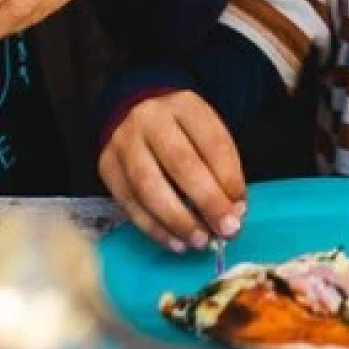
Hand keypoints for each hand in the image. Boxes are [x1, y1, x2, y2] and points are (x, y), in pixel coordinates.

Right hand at [98, 91, 245, 251]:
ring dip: (178, 221)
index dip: (229, 179)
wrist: (132, 113)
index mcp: (185, 106)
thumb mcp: (207, 135)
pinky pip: (130, 204)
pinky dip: (155, 229)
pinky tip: (176, 242)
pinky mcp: (107, 167)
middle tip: (226, 230)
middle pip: (180, 163)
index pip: (212, 143)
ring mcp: (124, 143)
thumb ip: (222, 169)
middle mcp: (150, 119)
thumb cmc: (181, 132)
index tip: (241, 209)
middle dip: (207, 202)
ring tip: (200, 241)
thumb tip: (233, 211)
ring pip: (149, 187)